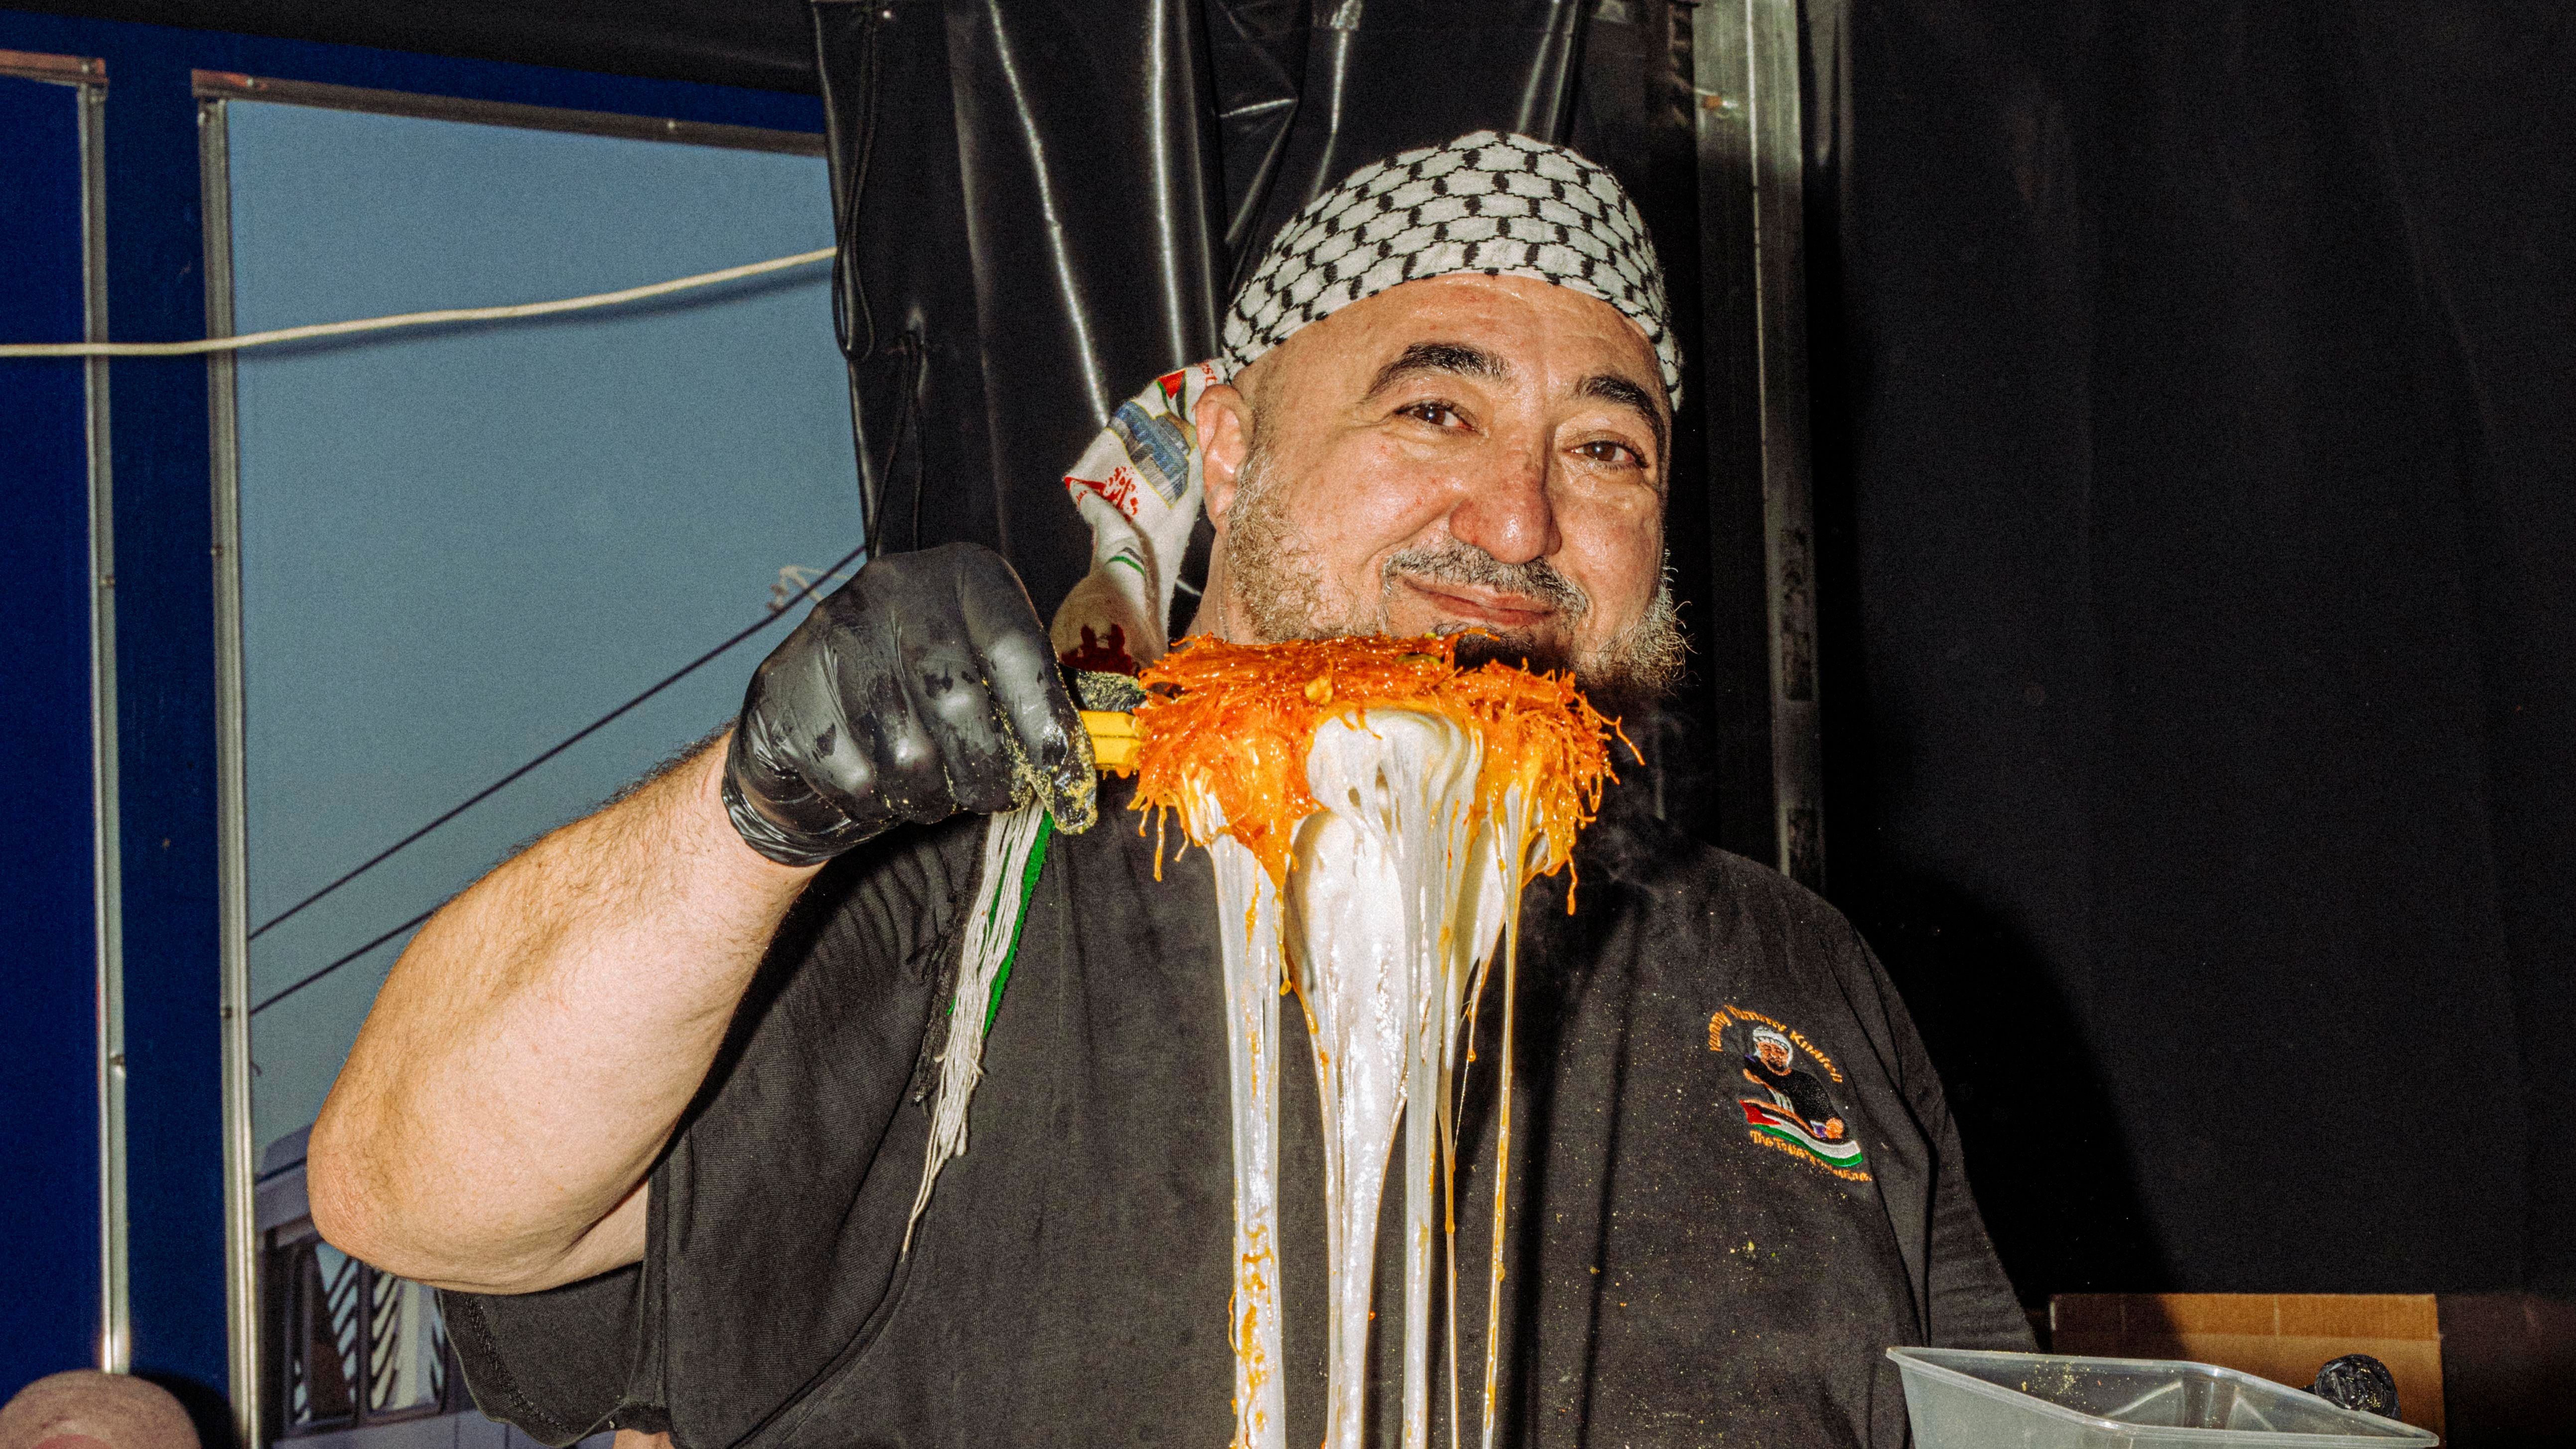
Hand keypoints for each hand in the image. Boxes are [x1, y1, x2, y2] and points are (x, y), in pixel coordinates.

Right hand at [722, 543, 1094, 864]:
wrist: (808, 724)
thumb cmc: (924, 704)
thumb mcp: (989, 681)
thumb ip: (1043, 703)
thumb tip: (1117, 747)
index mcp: (961, 574)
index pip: (1014, 646)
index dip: (1044, 717)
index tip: (1063, 771)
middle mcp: (892, 587)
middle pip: (957, 700)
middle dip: (988, 769)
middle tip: (997, 796)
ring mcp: (831, 633)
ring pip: (906, 749)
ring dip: (932, 794)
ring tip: (935, 792)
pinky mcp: (784, 688)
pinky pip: (852, 774)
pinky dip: (877, 802)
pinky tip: (880, 788)